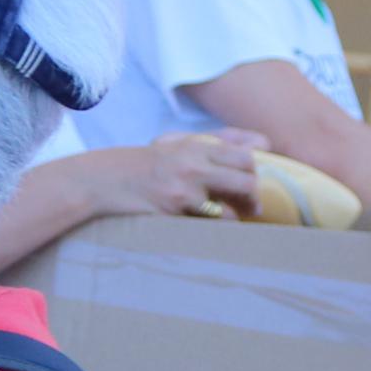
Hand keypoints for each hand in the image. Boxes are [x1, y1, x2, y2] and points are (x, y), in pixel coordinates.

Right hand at [131, 131, 264, 220]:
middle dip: (253, 198)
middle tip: (252, 207)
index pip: (246, 156)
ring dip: (235, 218)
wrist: (107, 180)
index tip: (253, 181)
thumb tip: (264, 143)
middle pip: (246, 182)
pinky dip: (213, 230)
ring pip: (231, 211)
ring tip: (231, 220)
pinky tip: (206, 227)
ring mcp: (183, 191)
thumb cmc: (148, 163)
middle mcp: (193, 166)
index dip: (256, 172)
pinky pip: (207, 227)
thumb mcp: (179, 142)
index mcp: (196, 146)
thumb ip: (218, 140)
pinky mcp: (173, 214)